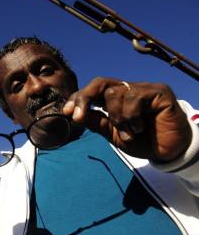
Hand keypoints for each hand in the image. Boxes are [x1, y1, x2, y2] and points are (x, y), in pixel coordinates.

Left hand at [63, 77, 191, 161]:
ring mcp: (143, 88)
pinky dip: (132, 117)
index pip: (92, 92)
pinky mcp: (158, 91)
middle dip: (85, 98)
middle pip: (100, 83)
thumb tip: (75, 115)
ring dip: (118, 118)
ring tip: (129, 133)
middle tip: (78, 116)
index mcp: (114, 99)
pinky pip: (134, 97)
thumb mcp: (113, 134)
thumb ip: (98, 123)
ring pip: (115, 93)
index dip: (78, 99)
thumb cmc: (142, 141)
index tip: (65, 112)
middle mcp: (127, 90)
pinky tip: (140, 128)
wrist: (168, 152)